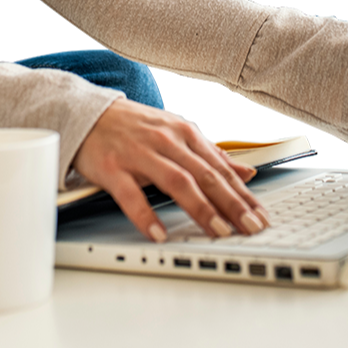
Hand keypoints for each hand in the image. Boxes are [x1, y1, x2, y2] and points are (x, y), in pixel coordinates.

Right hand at [71, 99, 271, 243]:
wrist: (87, 113)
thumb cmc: (135, 127)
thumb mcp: (177, 133)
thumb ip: (211, 154)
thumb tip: (246, 172)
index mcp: (184, 133)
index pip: (220, 168)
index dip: (243, 193)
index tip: (259, 215)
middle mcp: (165, 141)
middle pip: (205, 175)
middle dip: (231, 203)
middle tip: (250, 226)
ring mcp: (139, 154)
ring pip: (176, 181)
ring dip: (200, 208)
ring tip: (218, 231)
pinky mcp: (112, 168)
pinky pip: (131, 195)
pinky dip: (145, 215)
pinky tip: (158, 233)